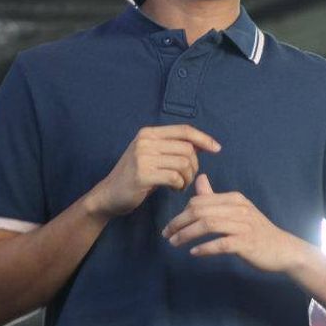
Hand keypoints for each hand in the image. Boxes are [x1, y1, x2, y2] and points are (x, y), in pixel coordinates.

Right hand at [90, 125, 220, 218]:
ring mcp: (142, 157)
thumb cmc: (136, 176)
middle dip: (194, 165)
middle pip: (187, 148)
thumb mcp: (152, 155)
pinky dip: (180, 185)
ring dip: (188, 177)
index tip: (217, 148)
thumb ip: (173, 147)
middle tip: (188, 178)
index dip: (203, 138)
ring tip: (181, 184)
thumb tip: (204, 143)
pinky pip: (174, 177)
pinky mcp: (142, 174)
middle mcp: (145, 141)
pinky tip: (175, 189)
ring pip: (183, 163)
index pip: (184, 130)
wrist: (108, 196)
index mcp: (149, 133)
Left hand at [161, 174, 303, 272]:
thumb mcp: (237, 210)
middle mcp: (238, 208)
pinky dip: (205, 248)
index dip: (181, 212)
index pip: (200, 200)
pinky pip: (221, 243)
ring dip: (187, 234)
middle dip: (179, 222)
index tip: (171, 226)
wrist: (282, 249)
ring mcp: (243, 225)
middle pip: (200, 210)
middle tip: (167, 234)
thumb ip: (215, 197)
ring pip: (208, 225)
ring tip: (174, 243)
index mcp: (234, 198)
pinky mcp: (246, 243)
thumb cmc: (256, 230)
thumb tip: (199, 178)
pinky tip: (194, 253)